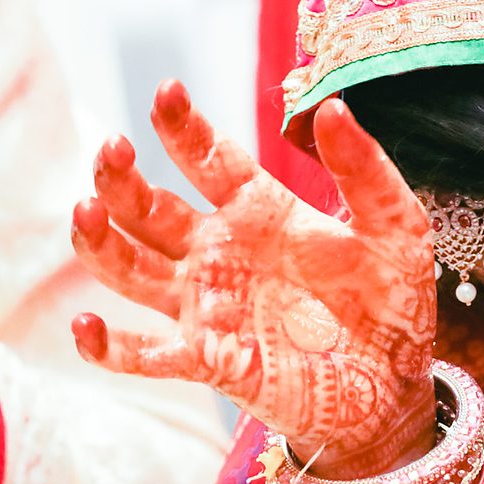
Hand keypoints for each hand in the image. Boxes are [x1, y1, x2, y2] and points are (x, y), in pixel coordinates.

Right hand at [70, 82, 436, 477]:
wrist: (395, 391)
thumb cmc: (395, 306)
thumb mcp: (397, 230)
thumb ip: (365, 170)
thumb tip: (334, 107)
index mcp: (260, 210)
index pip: (205, 157)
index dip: (181, 125)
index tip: (167, 92)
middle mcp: (221, 252)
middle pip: (148, 207)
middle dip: (120, 177)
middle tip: (114, 150)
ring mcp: (209, 306)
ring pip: (130, 268)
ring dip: (99, 241)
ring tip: (85, 211)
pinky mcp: (209, 360)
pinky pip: (146, 355)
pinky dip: (108, 345)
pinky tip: (85, 327)